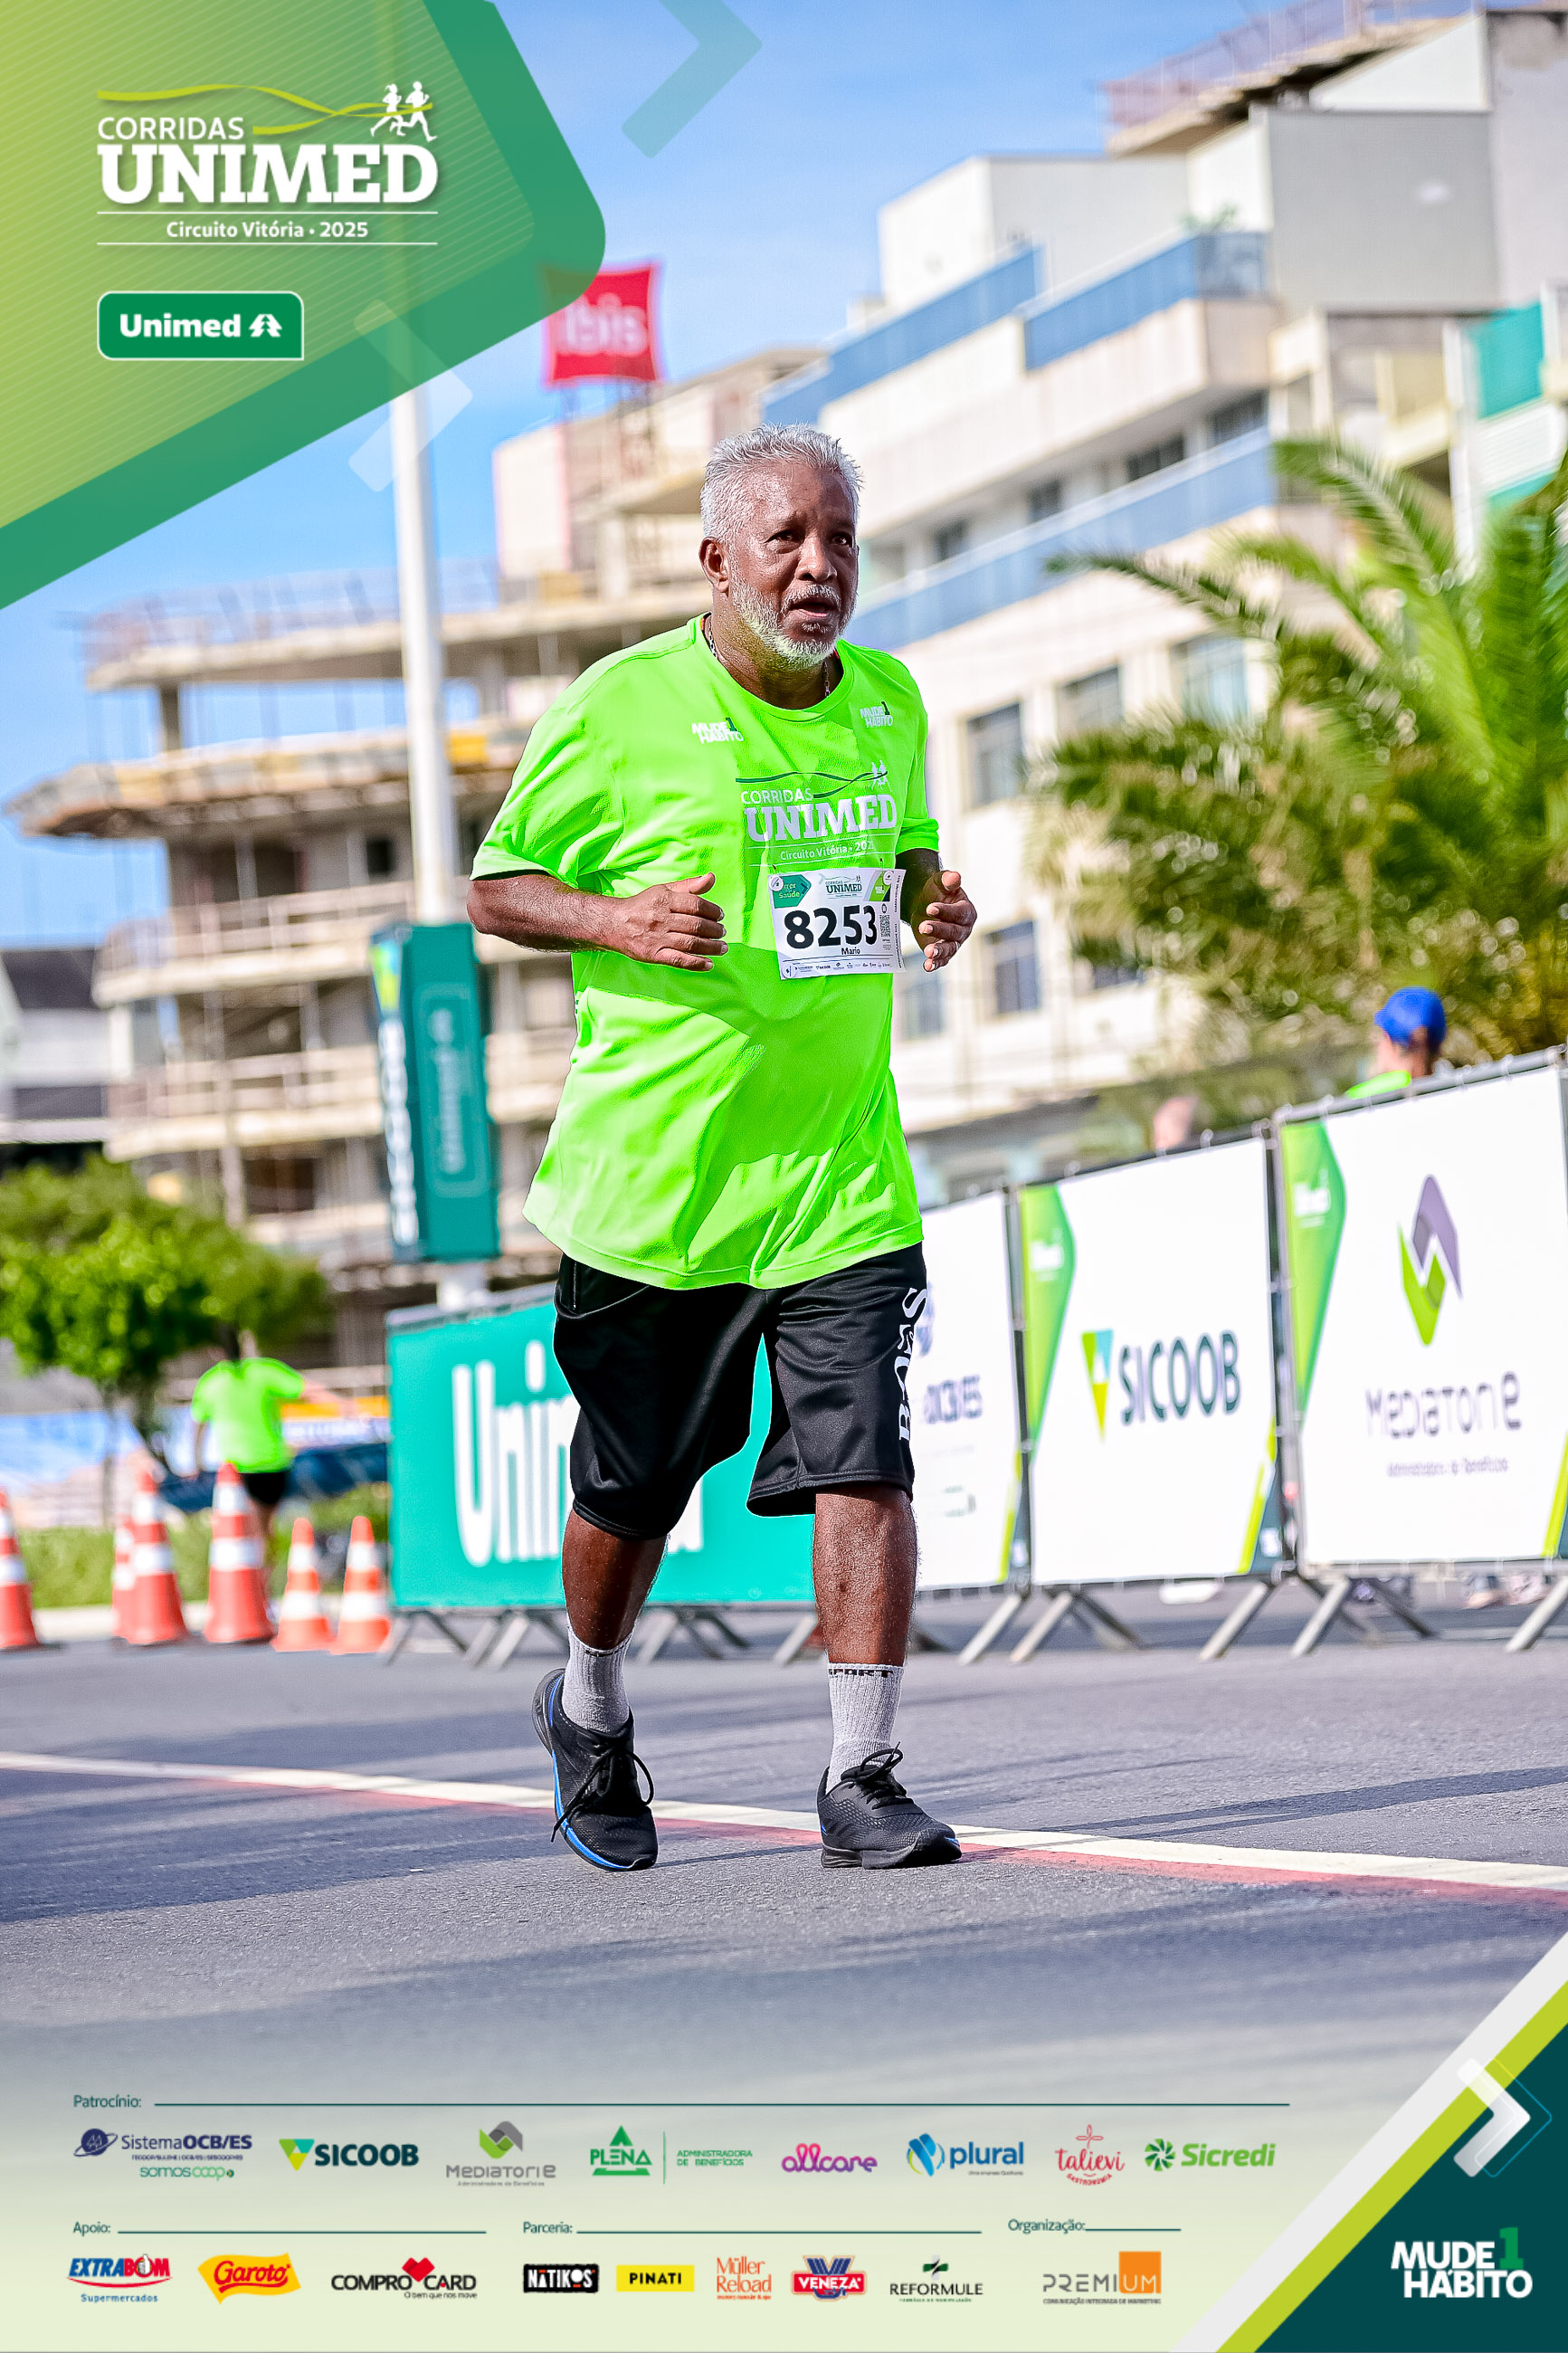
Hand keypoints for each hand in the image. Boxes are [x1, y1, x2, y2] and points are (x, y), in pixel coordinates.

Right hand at [609, 871, 726, 971]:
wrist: (613, 924)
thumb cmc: (642, 906)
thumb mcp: (664, 890)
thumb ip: (689, 886)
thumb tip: (712, 877)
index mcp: (665, 900)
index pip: (696, 905)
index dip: (712, 911)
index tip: (720, 916)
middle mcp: (661, 919)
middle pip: (695, 925)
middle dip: (714, 930)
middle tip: (723, 932)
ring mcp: (657, 938)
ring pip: (690, 943)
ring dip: (711, 947)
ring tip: (722, 948)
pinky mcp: (653, 955)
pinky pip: (678, 960)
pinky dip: (696, 963)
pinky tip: (709, 964)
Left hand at [912, 868, 975, 970]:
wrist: (924, 902)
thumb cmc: (936, 890)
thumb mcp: (941, 881)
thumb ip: (948, 880)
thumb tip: (954, 876)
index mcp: (967, 912)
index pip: (959, 913)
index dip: (946, 911)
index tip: (931, 907)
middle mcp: (963, 929)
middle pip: (954, 932)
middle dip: (939, 930)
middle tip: (923, 926)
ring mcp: (954, 942)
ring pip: (949, 949)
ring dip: (939, 951)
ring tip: (928, 952)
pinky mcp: (942, 951)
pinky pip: (941, 959)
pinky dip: (935, 963)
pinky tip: (927, 965)